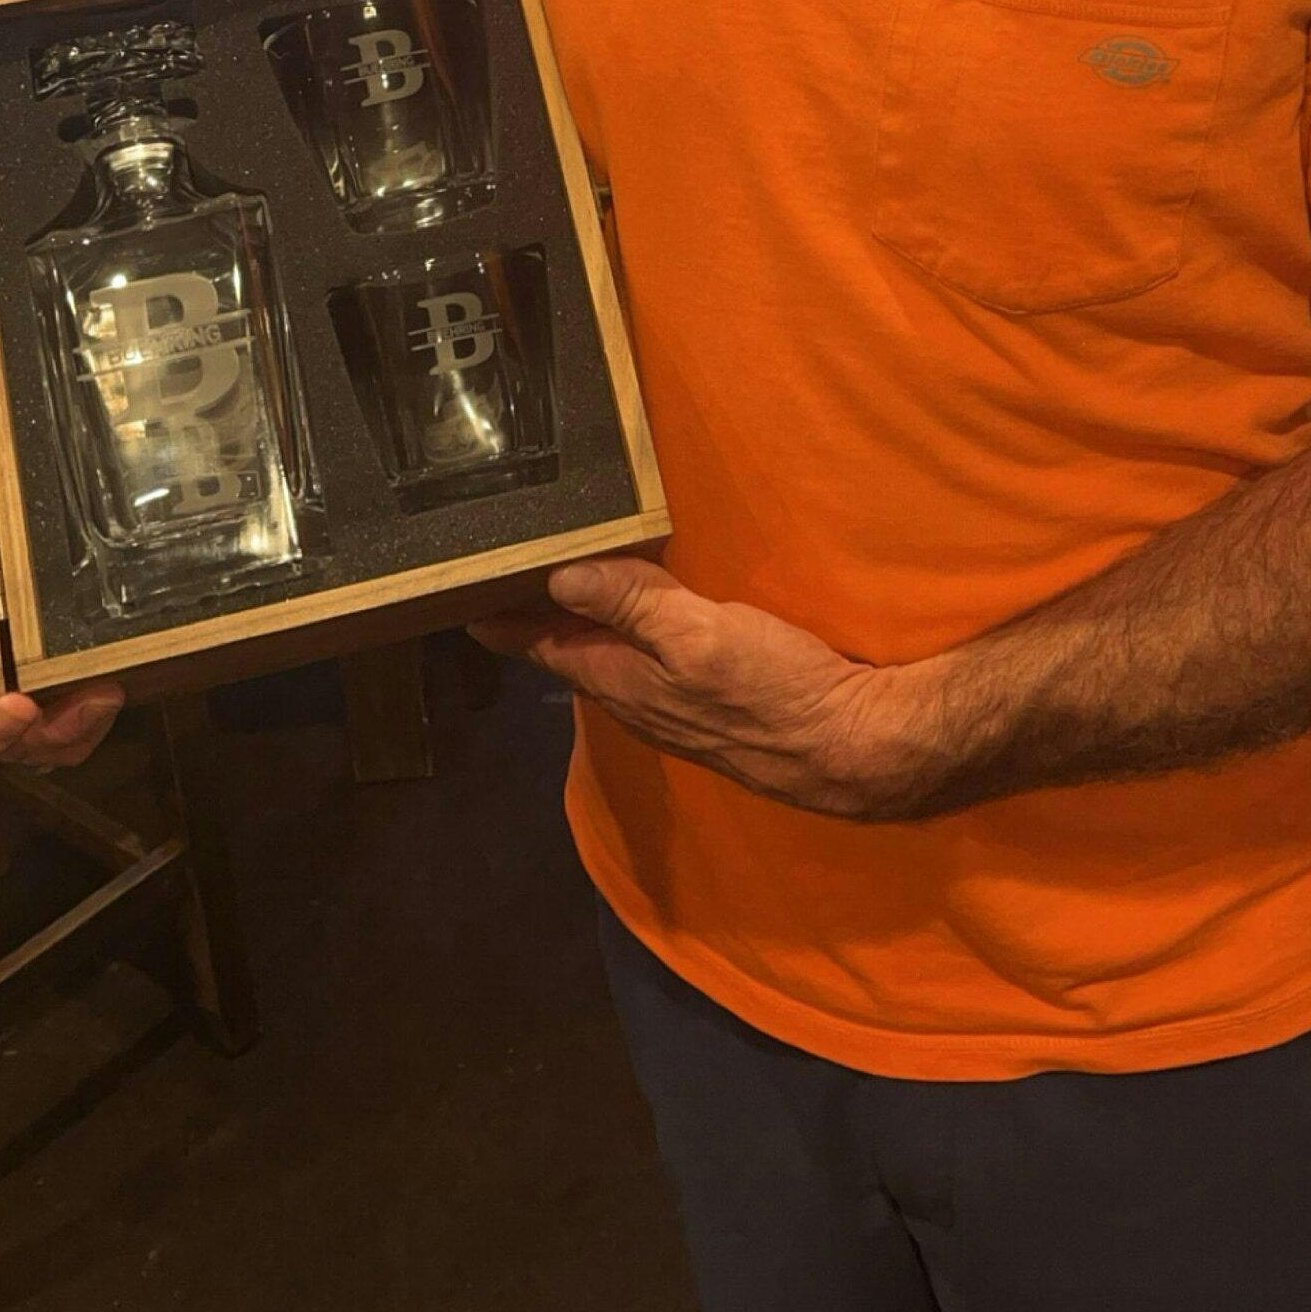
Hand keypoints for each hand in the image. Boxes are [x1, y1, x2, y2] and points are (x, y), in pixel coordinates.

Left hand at [470, 559, 939, 817]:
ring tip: (547, 575)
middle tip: (495, 562)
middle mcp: (634, 698)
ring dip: (571, 619)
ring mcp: (669, 704)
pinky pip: (639, 659)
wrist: (855, 749)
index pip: (537, 642)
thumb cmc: (776, 691)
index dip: (496, 613)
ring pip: (601, 655)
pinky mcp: (703, 700)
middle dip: (526, 612)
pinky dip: (617, 627)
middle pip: (563, 649)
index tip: (455, 581)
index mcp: (621, 680)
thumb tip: (556, 576)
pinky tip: (628, 608)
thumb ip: (634, 606)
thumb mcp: (703, 637)